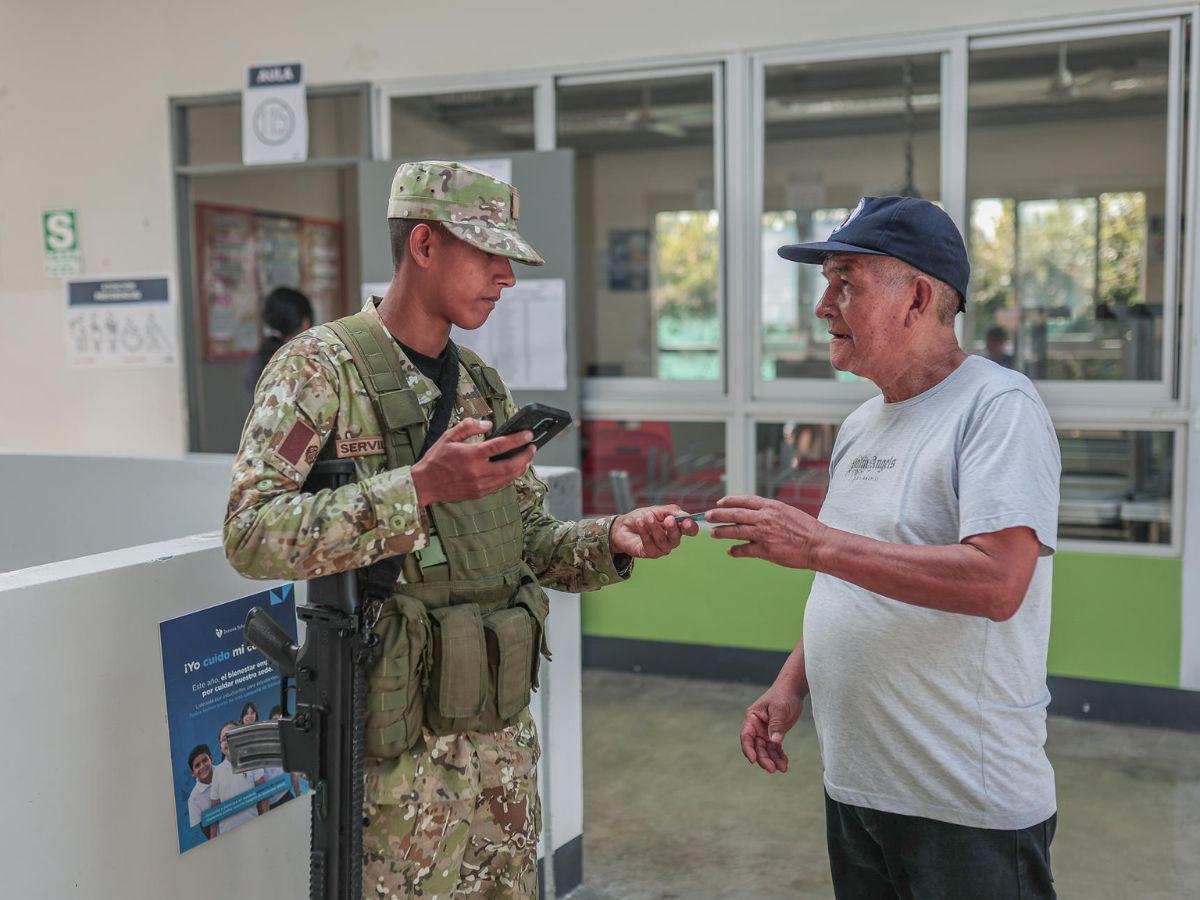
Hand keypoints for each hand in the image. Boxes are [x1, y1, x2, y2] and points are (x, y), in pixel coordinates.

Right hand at [411, 418, 534, 505]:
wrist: (424, 485)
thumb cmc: (436, 459)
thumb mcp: (448, 437)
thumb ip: (468, 426)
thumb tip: (488, 424)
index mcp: (471, 455)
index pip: (500, 446)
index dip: (517, 439)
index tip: (529, 434)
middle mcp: (478, 472)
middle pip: (510, 465)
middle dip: (526, 456)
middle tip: (533, 447)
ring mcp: (480, 484)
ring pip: (508, 477)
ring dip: (521, 467)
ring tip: (527, 457)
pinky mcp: (479, 493)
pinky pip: (500, 485)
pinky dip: (510, 476)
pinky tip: (513, 469)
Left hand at [609, 505, 698, 558]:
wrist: (623, 526)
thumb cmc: (643, 517)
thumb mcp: (657, 510)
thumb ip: (671, 511)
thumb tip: (685, 515)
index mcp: (677, 527)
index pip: (691, 530)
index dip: (691, 527)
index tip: (686, 521)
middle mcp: (672, 540)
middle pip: (677, 537)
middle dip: (672, 528)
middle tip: (667, 519)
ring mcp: (662, 548)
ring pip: (662, 540)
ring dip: (654, 527)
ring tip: (647, 516)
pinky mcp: (650, 553)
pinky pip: (650, 544)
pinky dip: (644, 532)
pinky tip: (640, 522)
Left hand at [707, 494, 828, 569]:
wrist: (818, 545)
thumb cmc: (807, 529)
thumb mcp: (788, 513)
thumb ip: (770, 513)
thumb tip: (755, 515)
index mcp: (771, 507)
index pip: (745, 500)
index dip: (730, 501)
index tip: (720, 502)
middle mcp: (765, 518)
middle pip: (735, 514)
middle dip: (719, 514)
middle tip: (707, 515)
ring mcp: (764, 534)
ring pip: (736, 531)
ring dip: (722, 532)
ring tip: (712, 533)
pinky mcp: (765, 550)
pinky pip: (745, 550)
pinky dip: (736, 550)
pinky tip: (730, 551)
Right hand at [740, 680, 805, 773]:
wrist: (793, 690)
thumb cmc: (783, 694)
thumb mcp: (780, 708)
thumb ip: (776, 725)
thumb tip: (774, 741)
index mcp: (752, 718)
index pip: (746, 736)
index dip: (748, 749)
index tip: (753, 760)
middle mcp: (756, 727)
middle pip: (757, 747)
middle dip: (763, 758)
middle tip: (772, 769)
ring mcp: (765, 732)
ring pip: (766, 750)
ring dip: (773, 760)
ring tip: (783, 768)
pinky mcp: (775, 734)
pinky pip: (775, 749)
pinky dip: (779, 756)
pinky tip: (784, 763)